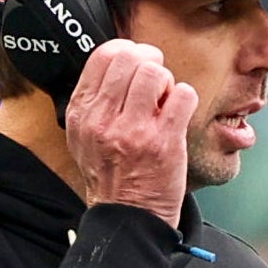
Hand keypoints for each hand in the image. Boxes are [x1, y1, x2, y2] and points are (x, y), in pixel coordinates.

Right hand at [63, 38, 198, 222]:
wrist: (127, 216)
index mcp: (82, 113)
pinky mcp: (165, 141)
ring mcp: (135, 130)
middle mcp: (104, 119)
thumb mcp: (83, 137)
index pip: (103, 56)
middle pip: (131, 59)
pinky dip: (185, 99)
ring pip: (156, 72)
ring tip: (164, 102)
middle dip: (150, 62)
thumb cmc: (110, 175)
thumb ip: (94, 100)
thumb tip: (118, 59)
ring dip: (167, 81)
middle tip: (156, 82)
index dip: (127, 51)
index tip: (137, 63)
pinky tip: (177, 115)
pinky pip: (183, 94)